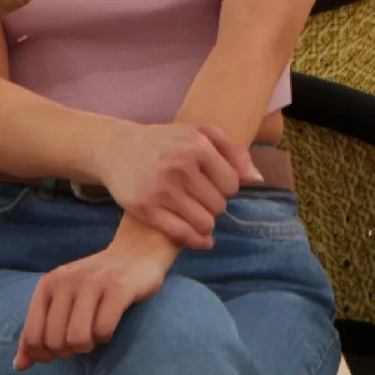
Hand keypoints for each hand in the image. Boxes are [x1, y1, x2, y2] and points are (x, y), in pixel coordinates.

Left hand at [15, 227, 172, 368]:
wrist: (138, 250)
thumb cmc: (96, 282)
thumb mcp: (62, 299)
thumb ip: (38, 329)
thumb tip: (20, 365)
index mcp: (48, 284)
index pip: (33, 337)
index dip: (44, 355)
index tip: (60, 350)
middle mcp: (67, 280)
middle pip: (55, 342)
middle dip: (69, 350)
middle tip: (82, 340)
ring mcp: (93, 282)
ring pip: (77, 339)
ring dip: (88, 346)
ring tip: (95, 334)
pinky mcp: (119, 288)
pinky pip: (103, 330)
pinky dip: (106, 337)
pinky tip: (110, 325)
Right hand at [96, 120, 256, 248]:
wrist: (118, 148)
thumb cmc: (166, 142)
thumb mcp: (199, 133)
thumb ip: (233, 153)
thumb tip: (257, 180)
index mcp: (197, 146)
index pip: (232, 184)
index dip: (227, 188)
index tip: (215, 187)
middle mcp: (181, 167)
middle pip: (219, 205)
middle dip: (214, 205)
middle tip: (202, 200)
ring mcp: (162, 189)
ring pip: (204, 222)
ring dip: (205, 224)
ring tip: (198, 214)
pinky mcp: (146, 209)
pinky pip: (181, 234)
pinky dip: (195, 241)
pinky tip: (200, 239)